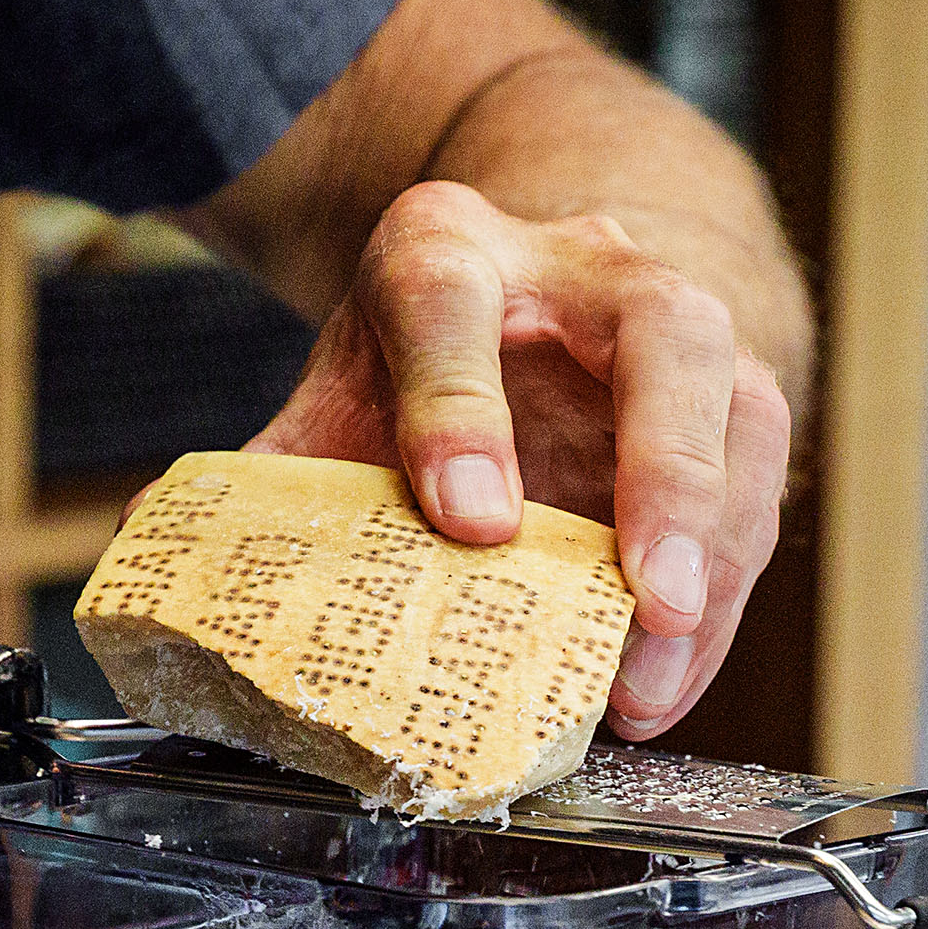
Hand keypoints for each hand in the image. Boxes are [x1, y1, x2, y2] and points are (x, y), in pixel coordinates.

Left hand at [246, 179, 792, 737]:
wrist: (529, 299)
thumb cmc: (422, 363)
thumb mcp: (337, 394)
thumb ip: (272, 467)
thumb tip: (164, 535)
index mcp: (446, 250)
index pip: (446, 300)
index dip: (456, 410)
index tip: (464, 520)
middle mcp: (585, 268)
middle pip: (660, 330)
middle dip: (664, 465)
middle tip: (646, 590)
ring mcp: (679, 327)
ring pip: (740, 407)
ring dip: (713, 549)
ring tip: (657, 668)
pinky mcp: (735, 402)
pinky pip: (763, 491)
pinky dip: (723, 593)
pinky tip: (668, 679)